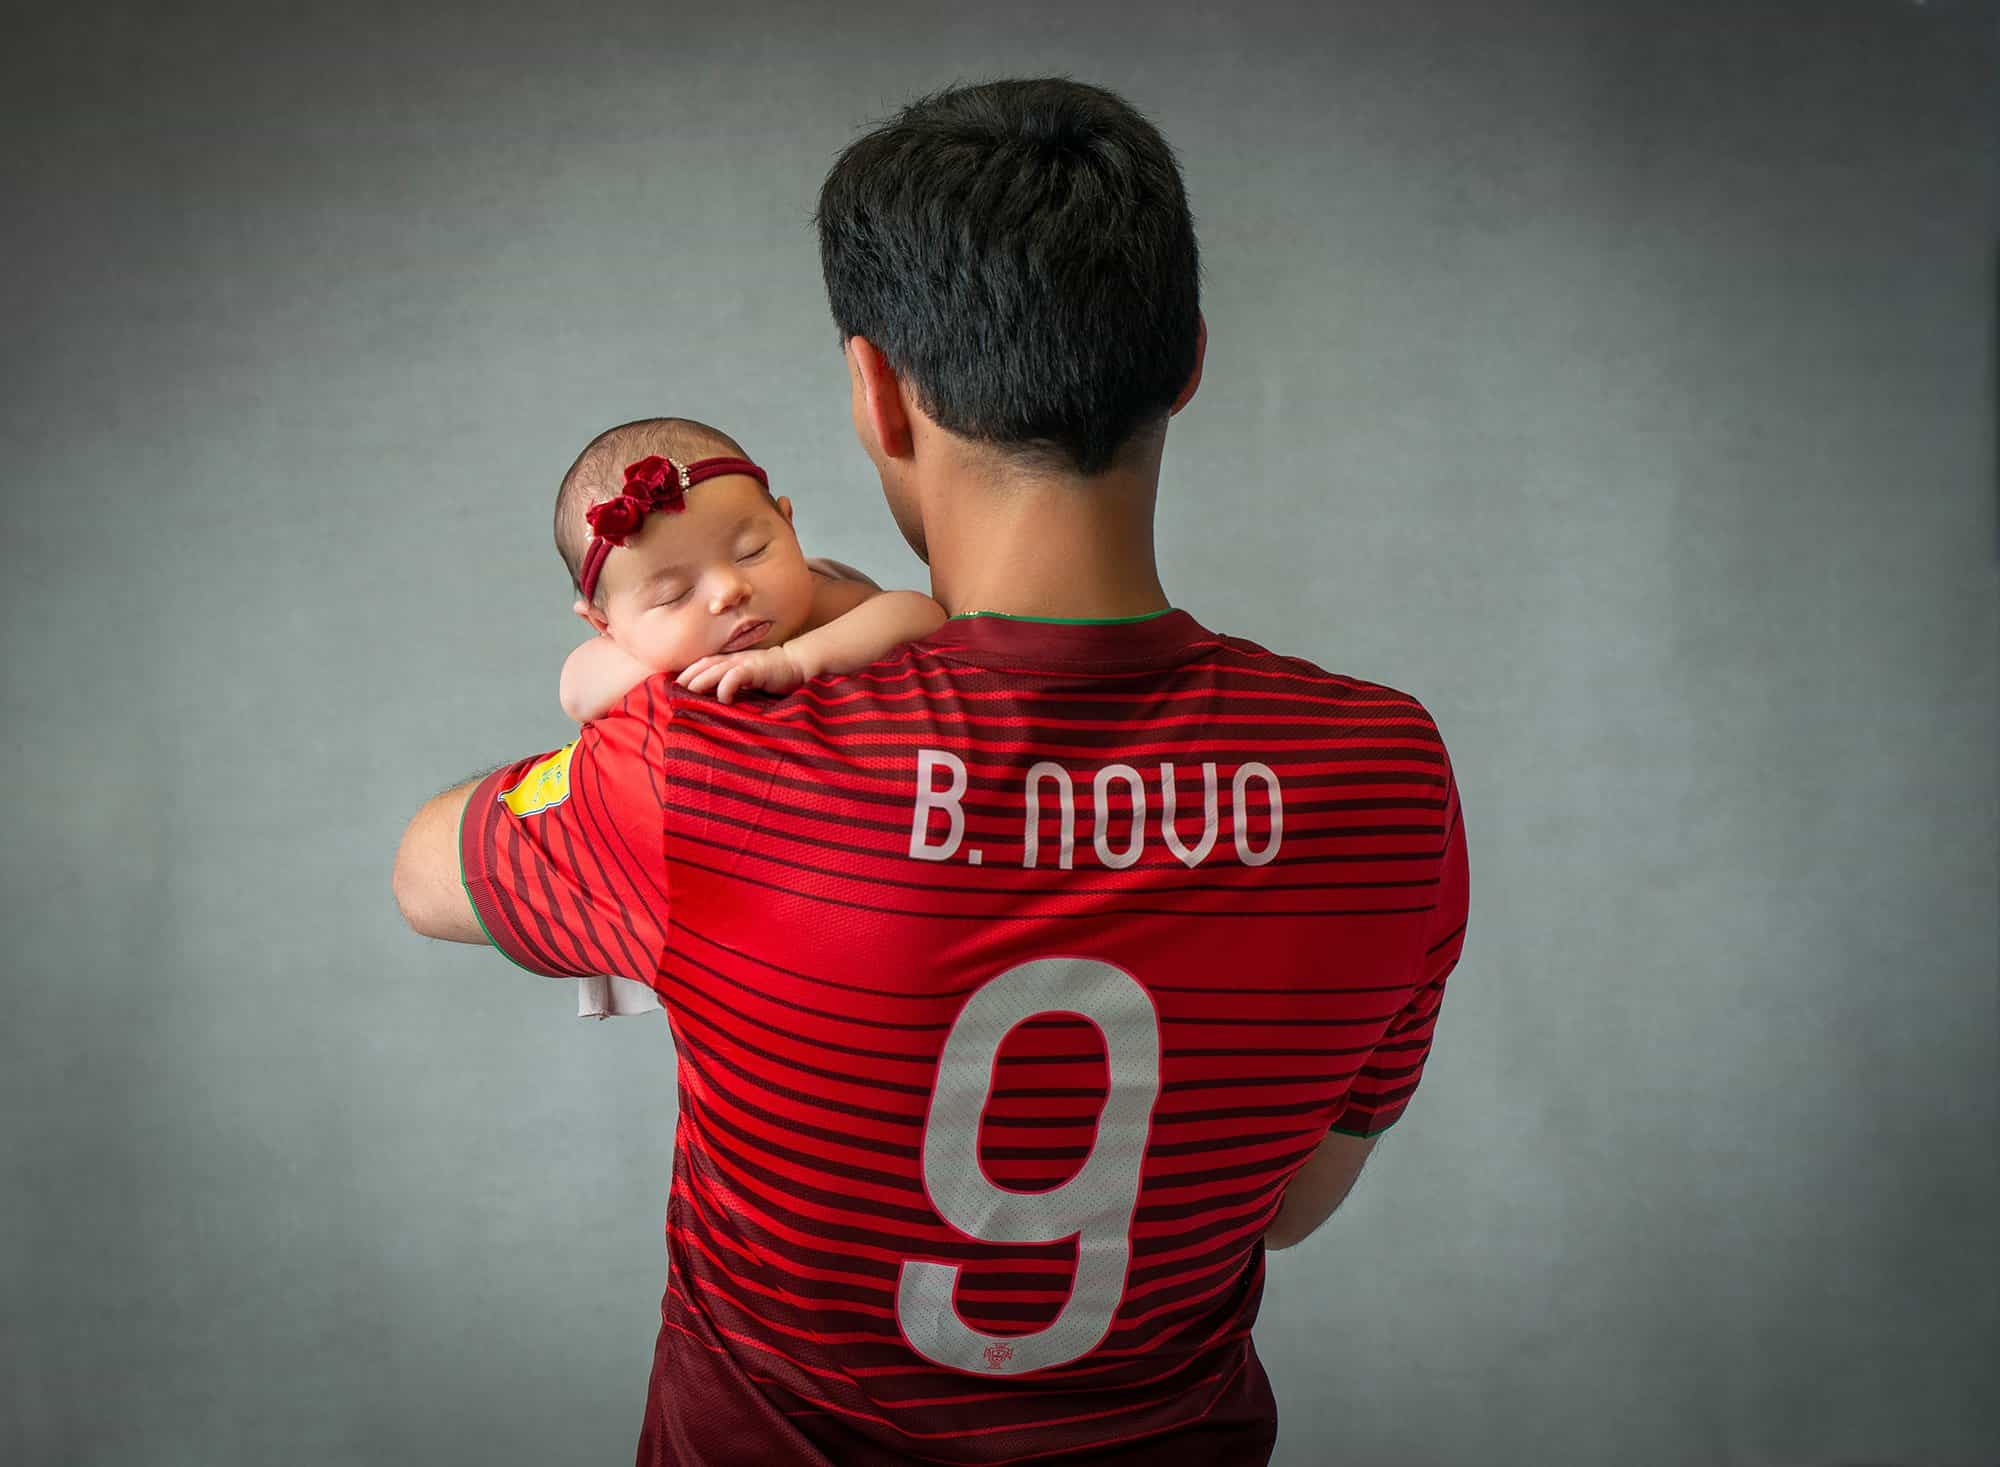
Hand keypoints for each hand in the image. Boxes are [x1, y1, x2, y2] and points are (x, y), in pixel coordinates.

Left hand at [675, 645, 805, 703]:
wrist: (796, 664)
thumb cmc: (770, 675)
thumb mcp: (746, 679)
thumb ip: (731, 685)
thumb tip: (713, 703)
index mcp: (728, 661)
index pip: (700, 665)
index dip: (685, 674)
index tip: (672, 689)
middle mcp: (732, 660)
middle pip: (701, 666)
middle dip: (685, 679)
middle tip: (672, 694)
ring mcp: (743, 663)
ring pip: (713, 669)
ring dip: (698, 682)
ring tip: (687, 695)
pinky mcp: (755, 669)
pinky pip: (734, 676)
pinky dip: (725, 687)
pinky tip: (722, 699)